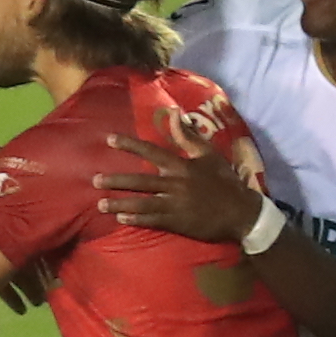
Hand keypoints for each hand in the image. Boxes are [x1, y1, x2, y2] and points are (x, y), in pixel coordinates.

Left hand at [90, 118, 256, 244]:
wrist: (240, 213)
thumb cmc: (225, 182)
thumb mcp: (209, 155)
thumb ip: (188, 136)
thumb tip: (174, 113)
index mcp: (182, 166)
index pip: (152, 152)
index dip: (130, 145)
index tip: (110, 140)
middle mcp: (175, 184)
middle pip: (140, 181)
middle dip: (116, 180)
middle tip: (95, 180)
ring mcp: (175, 205)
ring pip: (142, 203)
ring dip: (120, 204)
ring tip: (101, 204)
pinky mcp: (178, 223)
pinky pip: (152, 221)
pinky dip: (136, 220)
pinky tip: (121, 219)